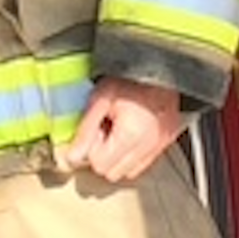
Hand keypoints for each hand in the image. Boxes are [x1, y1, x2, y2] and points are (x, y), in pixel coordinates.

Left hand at [54, 78, 183, 182]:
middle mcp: (149, 144)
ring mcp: (160, 144)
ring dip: (117, 157)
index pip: (99, 165)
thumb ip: (85, 129)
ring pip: (128, 172)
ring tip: (117, 130)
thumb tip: (72, 157)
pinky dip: (132, 154)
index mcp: (131, 134)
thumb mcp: (101, 97)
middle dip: (102, 155)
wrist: (161, 64)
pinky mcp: (166, 140)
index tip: (93, 131)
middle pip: (113, 173)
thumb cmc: (134, 75)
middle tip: (103, 130)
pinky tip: (129, 133)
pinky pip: (143, 162)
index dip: (90, 148)